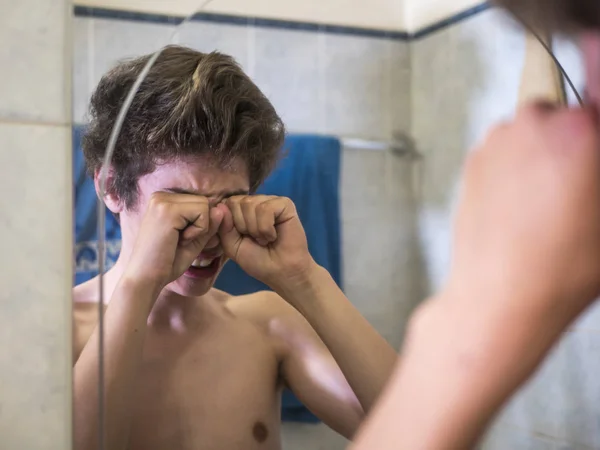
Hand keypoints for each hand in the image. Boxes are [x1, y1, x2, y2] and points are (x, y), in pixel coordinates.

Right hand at [123, 192, 223, 291]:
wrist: (146, 279)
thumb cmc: (167, 263)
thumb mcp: (194, 241)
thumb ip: (208, 224)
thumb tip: (221, 209)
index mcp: (163, 201)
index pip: (199, 202)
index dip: (200, 224)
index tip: (180, 240)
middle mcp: (161, 196)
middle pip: (203, 202)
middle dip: (201, 225)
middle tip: (180, 241)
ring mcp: (162, 200)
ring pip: (204, 205)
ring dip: (200, 228)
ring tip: (179, 240)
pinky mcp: (167, 209)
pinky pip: (202, 212)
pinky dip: (198, 230)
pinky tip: (180, 240)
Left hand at [218, 195, 314, 290]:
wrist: (281, 272)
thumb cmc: (258, 260)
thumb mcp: (233, 246)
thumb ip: (224, 227)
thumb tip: (221, 206)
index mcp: (242, 210)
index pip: (226, 203)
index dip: (230, 223)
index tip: (241, 238)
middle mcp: (256, 202)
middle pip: (236, 202)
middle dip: (242, 226)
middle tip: (256, 239)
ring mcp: (270, 201)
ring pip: (250, 204)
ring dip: (255, 229)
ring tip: (265, 239)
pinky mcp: (285, 204)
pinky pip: (266, 208)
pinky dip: (266, 227)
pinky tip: (274, 236)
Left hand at [444, 102, 599, 328]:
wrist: (501, 296)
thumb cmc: (564, 266)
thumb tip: (590, 170)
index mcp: (579, 130)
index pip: (599, 111)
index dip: (597, 148)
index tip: (592, 171)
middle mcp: (532, 125)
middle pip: (562, 119)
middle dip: (572, 143)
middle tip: (576, 187)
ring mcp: (496, 143)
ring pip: (528, 135)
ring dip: (539, 155)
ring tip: (546, 203)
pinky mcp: (471, 164)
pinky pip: (502, 154)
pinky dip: (512, 169)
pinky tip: (520, 207)